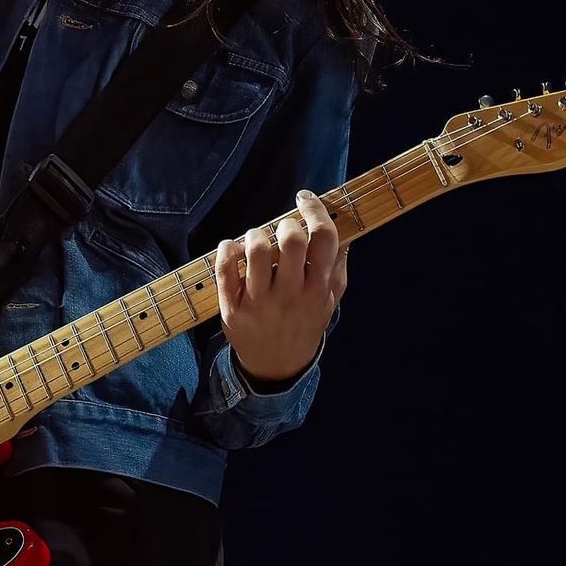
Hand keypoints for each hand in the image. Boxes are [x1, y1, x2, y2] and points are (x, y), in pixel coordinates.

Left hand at [213, 188, 348, 384]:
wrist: (277, 366)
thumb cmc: (304, 323)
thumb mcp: (329, 301)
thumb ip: (336, 268)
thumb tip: (341, 233)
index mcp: (318, 290)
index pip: (324, 239)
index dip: (315, 210)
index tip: (305, 199)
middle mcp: (290, 295)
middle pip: (291, 240)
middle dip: (287, 224)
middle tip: (283, 230)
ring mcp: (259, 303)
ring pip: (256, 250)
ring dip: (255, 235)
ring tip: (258, 241)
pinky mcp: (232, 308)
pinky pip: (224, 268)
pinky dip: (227, 249)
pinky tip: (234, 248)